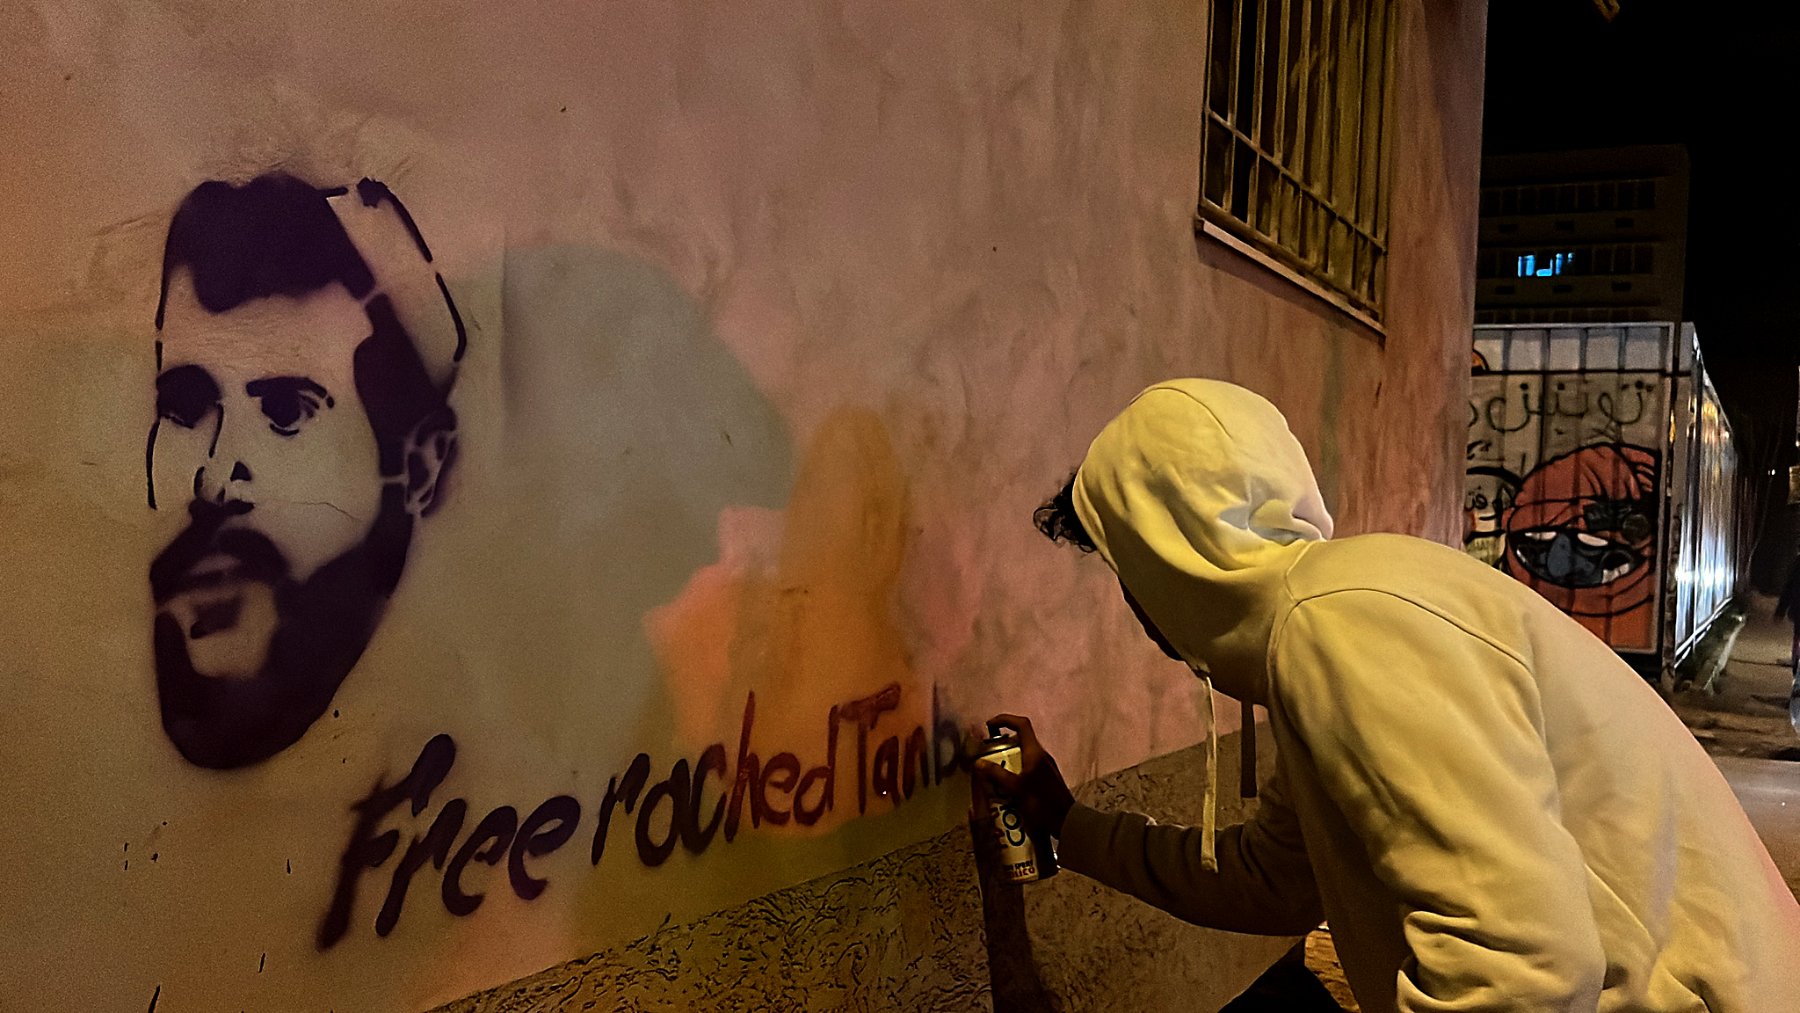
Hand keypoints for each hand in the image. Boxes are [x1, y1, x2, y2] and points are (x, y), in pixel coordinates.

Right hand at [971, 714, 1075, 837]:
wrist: (1066, 822)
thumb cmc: (1042, 803)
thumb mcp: (1017, 789)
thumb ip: (998, 775)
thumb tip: (979, 762)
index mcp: (1035, 752)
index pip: (1022, 724)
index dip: (1004, 720)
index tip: (989, 726)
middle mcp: (1041, 756)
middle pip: (1020, 740)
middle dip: (1001, 745)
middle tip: (988, 756)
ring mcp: (1045, 767)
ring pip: (1022, 755)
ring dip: (1007, 760)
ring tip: (992, 773)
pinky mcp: (1045, 779)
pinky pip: (1026, 768)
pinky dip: (1014, 771)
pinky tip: (1006, 787)